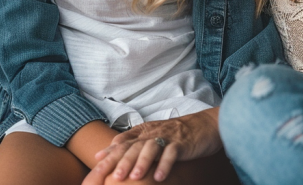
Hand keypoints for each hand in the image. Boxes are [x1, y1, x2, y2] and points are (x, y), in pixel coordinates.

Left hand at [83, 107, 221, 182]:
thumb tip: (108, 151)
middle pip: (134, 145)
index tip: (96, 163)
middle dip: (122, 160)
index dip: (110, 152)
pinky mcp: (182, 142)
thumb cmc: (177, 134)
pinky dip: (165, 164)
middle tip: (112, 177)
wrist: (205, 124)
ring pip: (151, 148)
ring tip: (133, 177)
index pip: (124, 141)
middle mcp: (153, 132)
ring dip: (141, 162)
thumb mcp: (153, 135)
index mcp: (145, 131)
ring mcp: (168, 136)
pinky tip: (159, 177)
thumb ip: (133, 141)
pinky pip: (172, 152)